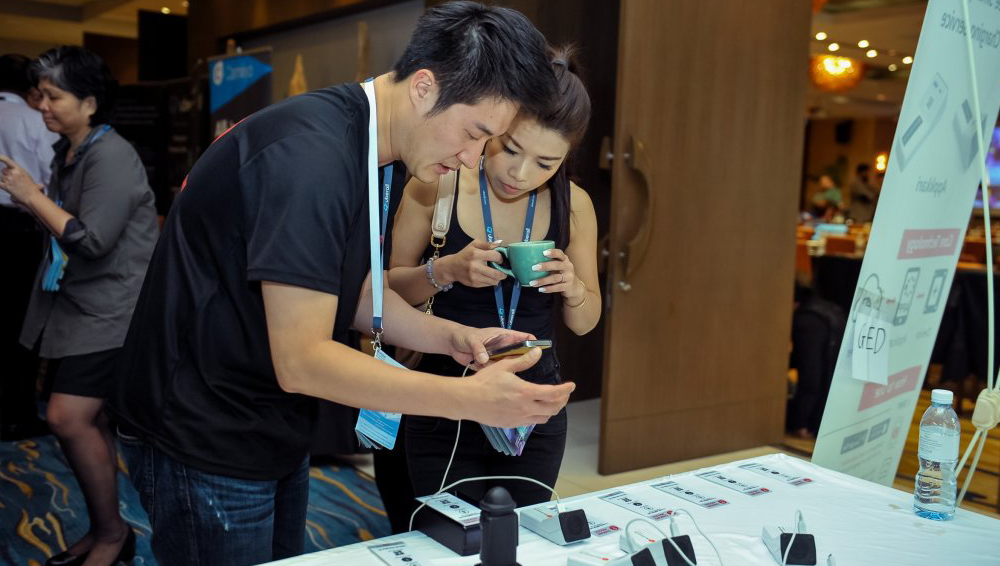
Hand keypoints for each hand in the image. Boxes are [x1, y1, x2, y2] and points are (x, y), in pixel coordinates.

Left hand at [0, 154, 42, 204]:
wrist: (32, 196)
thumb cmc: (31, 186)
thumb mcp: (26, 175)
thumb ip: (17, 171)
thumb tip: (9, 169)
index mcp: (18, 169)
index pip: (7, 160)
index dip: (1, 157)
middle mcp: (13, 173)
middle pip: (3, 170)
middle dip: (6, 174)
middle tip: (13, 179)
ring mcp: (9, 180)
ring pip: (2, 177)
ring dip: (5, 180)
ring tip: (13, 185)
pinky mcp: (6, 187)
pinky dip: (1, 184)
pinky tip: (6, 186)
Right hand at [436, 239, 507, 287]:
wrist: (452, 267)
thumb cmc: (465, 254)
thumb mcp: (474, 244)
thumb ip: (487, 244)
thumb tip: (499, 244)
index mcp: (476, 254)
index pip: (495, 256)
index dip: (500, 258)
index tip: (499, 260)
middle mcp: (475, 266)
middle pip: (496, 273)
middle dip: (503, 273)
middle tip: (504, 272)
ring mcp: (474, 277)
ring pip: (493, 281)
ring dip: (498, 279)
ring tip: (497, 275)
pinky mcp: (474, 284)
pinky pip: (488, 285)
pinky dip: (491, 282)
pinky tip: (489, 277)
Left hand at [448, 325, 535, 366]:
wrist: (453, 344)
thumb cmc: (465, 336)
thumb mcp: (472, 339)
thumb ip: (479, 349)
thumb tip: (484, 359)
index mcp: (503, 336)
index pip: (522, 337)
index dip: (532, 342)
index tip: (537, 350)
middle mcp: (503, 347)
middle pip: (518, 354)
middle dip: (519, 361)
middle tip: (517, 366)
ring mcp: (497, 357)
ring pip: (507, 365)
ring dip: (503, 369)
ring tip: (496, 369)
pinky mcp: (490, 366)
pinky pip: (495, 372)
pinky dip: (490, 373)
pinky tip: (482, 370)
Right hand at [459, 348, 574, 426]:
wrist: (467, 400)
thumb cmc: (484, 381)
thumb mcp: (504, 366)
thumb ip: (523, 361)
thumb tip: (538, 353)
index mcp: (525, 392)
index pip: (553, 393)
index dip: (565, 390)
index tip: (571, 385)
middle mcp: (525, 408)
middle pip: (553, 408)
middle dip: (562, 400)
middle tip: (564, 393)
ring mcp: (518, 418)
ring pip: (544, 417)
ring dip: (551, 409)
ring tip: (552, 401)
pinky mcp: (511, 424)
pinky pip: (531, 422)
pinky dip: (539, 415)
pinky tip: (535, 408)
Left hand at [529, 248, 584, 302]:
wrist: (575, 287)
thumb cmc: (562, 274)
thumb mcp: (558, 267)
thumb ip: (549, 263)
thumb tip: (529, 261)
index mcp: (565, 259)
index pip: (560, 254)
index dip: (553, 252)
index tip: (543, 252)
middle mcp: (568, 267)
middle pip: (557, 265)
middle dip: (545, 266)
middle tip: (533, 268)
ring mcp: (569, 277)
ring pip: (555, 278)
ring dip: (543, 280)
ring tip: (532, 283)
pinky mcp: (568, 286)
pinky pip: (557, 287)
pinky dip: (548, 289)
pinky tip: (540, 289)